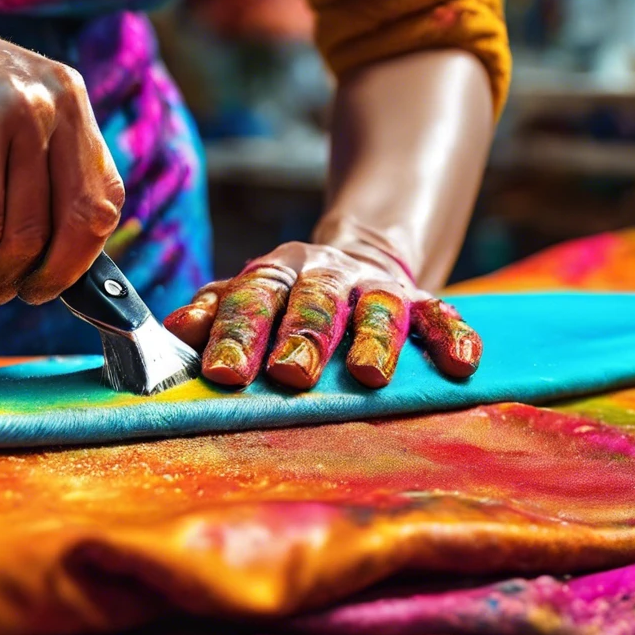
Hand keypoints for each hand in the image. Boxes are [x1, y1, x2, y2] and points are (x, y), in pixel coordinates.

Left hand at [164, 241, 480, 389]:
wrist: (356, 259)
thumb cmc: (286, 298)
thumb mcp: (246, 297)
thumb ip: (213, 312)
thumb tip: (173, 330)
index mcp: (276, 273)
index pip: (252, 298)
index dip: (235, 333)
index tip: (221, 373)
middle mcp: (326, 274)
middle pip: (314, 302)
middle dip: (302, 337)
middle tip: (289, 375)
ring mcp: (377, 287)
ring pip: (378, 307)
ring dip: (373, 338)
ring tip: (368, 373)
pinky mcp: (422, 300)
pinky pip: (442, 315)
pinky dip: (452, 337)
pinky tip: (461, 364)